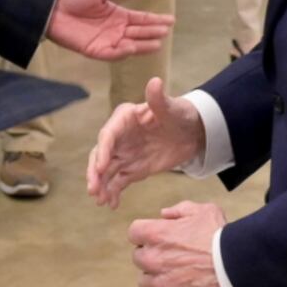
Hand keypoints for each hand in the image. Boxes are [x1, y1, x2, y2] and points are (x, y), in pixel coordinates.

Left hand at [48, 0, 173, 61]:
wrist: (53, 8)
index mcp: (118, 15)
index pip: (141, 19)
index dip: (155, 20)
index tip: (170, 20)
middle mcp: (115, 30)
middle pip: (138, 32)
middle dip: (152, 32)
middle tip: (166, 31)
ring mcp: (106, 41)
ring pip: (129, 45)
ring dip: (143, 45)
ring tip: (157, 42)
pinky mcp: (95, 50)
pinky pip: (112, 53)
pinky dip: (123, 52)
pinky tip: (132, 47)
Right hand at [88, 78, 205, 207]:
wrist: (193, 133)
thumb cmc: (181, 115)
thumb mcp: (172, 108)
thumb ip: (159, 99)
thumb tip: (154, 82)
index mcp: (124, 118)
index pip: (108, 135)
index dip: (102, 151)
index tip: (101, 167)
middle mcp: (119, 137)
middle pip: (100, 155)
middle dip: (95, 172)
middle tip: (93, 189)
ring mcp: (124, 154)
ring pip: (106, 171)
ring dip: (101, 185)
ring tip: (101, 201)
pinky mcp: (132, 169)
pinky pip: (118, 182)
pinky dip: (113, 193)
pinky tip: (112, 205)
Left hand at [129, 201, 228, 286]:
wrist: (235, 267)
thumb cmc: (219, 236)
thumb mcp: (204, 211)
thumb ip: (180, 210)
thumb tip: (164, 215)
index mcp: (156, 234)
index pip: (134, 232)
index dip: (146, 235)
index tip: (158, 238)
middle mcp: (152, 259)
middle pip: (138, 258)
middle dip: (152, 257)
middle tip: (172, 258)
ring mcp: (159, 284)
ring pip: (145, 283)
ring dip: (157, 280)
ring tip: (176, 279)